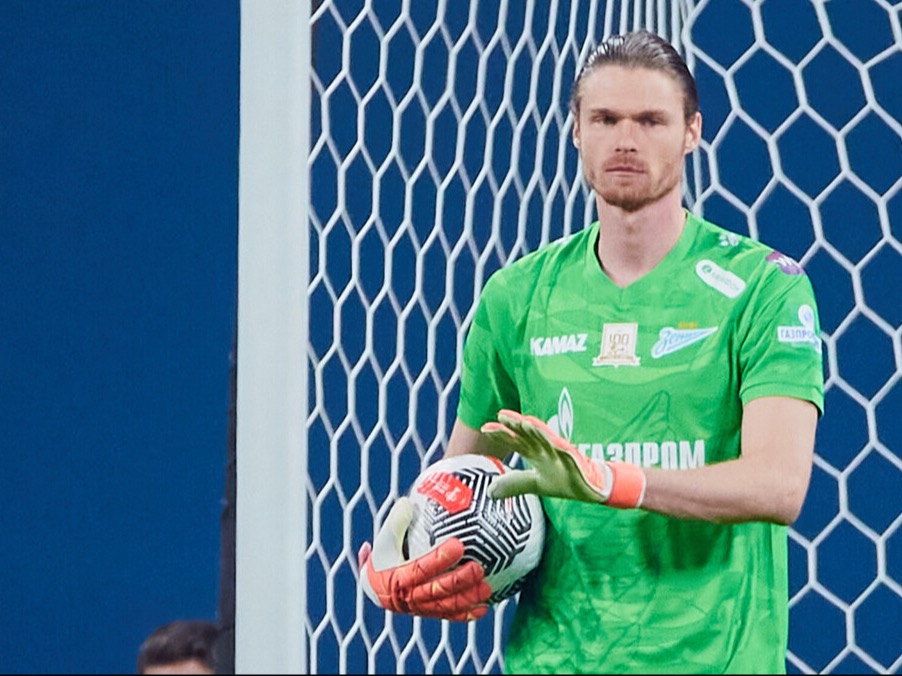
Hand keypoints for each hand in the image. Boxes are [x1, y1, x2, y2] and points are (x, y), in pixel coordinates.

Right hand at [358, 497, 492, 620]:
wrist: (375, 588)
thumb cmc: (383, 556)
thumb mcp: (384, 539)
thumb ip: (395, 522)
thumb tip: (407, 502)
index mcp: (397, 578)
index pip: (420, 568)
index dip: (439, 559)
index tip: (458, 545)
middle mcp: (408, 597)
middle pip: (437, 590)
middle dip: (459, 581)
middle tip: (478, 568)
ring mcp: (419, 608)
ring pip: (445, 605)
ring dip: (467, 598)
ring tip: (487, 588)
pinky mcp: (428, 613)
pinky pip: (448, 616)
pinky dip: (466, 614)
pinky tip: (484, 609)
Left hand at [481, 409, 646, 507]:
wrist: (592, 488)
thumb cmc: (565, 480)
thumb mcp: (535, 485)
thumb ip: (514, 484)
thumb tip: (489, 492)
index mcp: (536, 452)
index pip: (516, 440)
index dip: (501, 434)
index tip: (485, 428)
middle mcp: (546, 448)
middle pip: (529, 434)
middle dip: (515, 425)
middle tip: (500, 415)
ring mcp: (560, 451)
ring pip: (547, 438)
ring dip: (536, 429)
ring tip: (523, 421)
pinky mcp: (574, 458)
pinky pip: (566, 449)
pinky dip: (557, 443)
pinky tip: (553, 440)